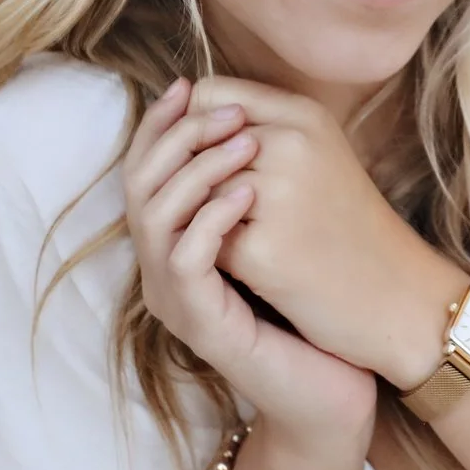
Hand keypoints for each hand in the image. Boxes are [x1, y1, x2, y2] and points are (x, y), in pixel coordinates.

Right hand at [120, 78, 377, 450]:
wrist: (333, 385)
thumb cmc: (308, 307)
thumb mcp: (274, 231)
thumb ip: (247, 182)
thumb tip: (242, 113)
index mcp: (171, 244)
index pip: (143, 171)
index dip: (158, 125)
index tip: (189, 84)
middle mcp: (161, 271)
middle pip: (137, 187)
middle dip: (175, 137)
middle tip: (224, 109)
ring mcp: (176, 301)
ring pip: (154, 219)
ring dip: (197, 170)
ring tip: (244, 141)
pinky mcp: (201, 324)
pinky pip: (185, 260)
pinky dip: (211, 219)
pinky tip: (248, 192)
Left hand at [187, 77, 465, 388]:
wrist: (396, 295)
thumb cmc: (348, 226)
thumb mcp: (318, 156)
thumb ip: (262, 128)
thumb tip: (183, 116)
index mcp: (304, 115)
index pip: (210, 95)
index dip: (195, 127)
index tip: (204, 159)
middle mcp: (291, 145)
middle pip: (193, 143)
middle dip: (193, 175)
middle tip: (211, 206)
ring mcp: (277, 195)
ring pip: (194, 190)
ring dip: (200, 214)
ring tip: (226, 234)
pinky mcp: (263, 249)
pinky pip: (203, 238)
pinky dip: (213, 253)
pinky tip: (240, 266)